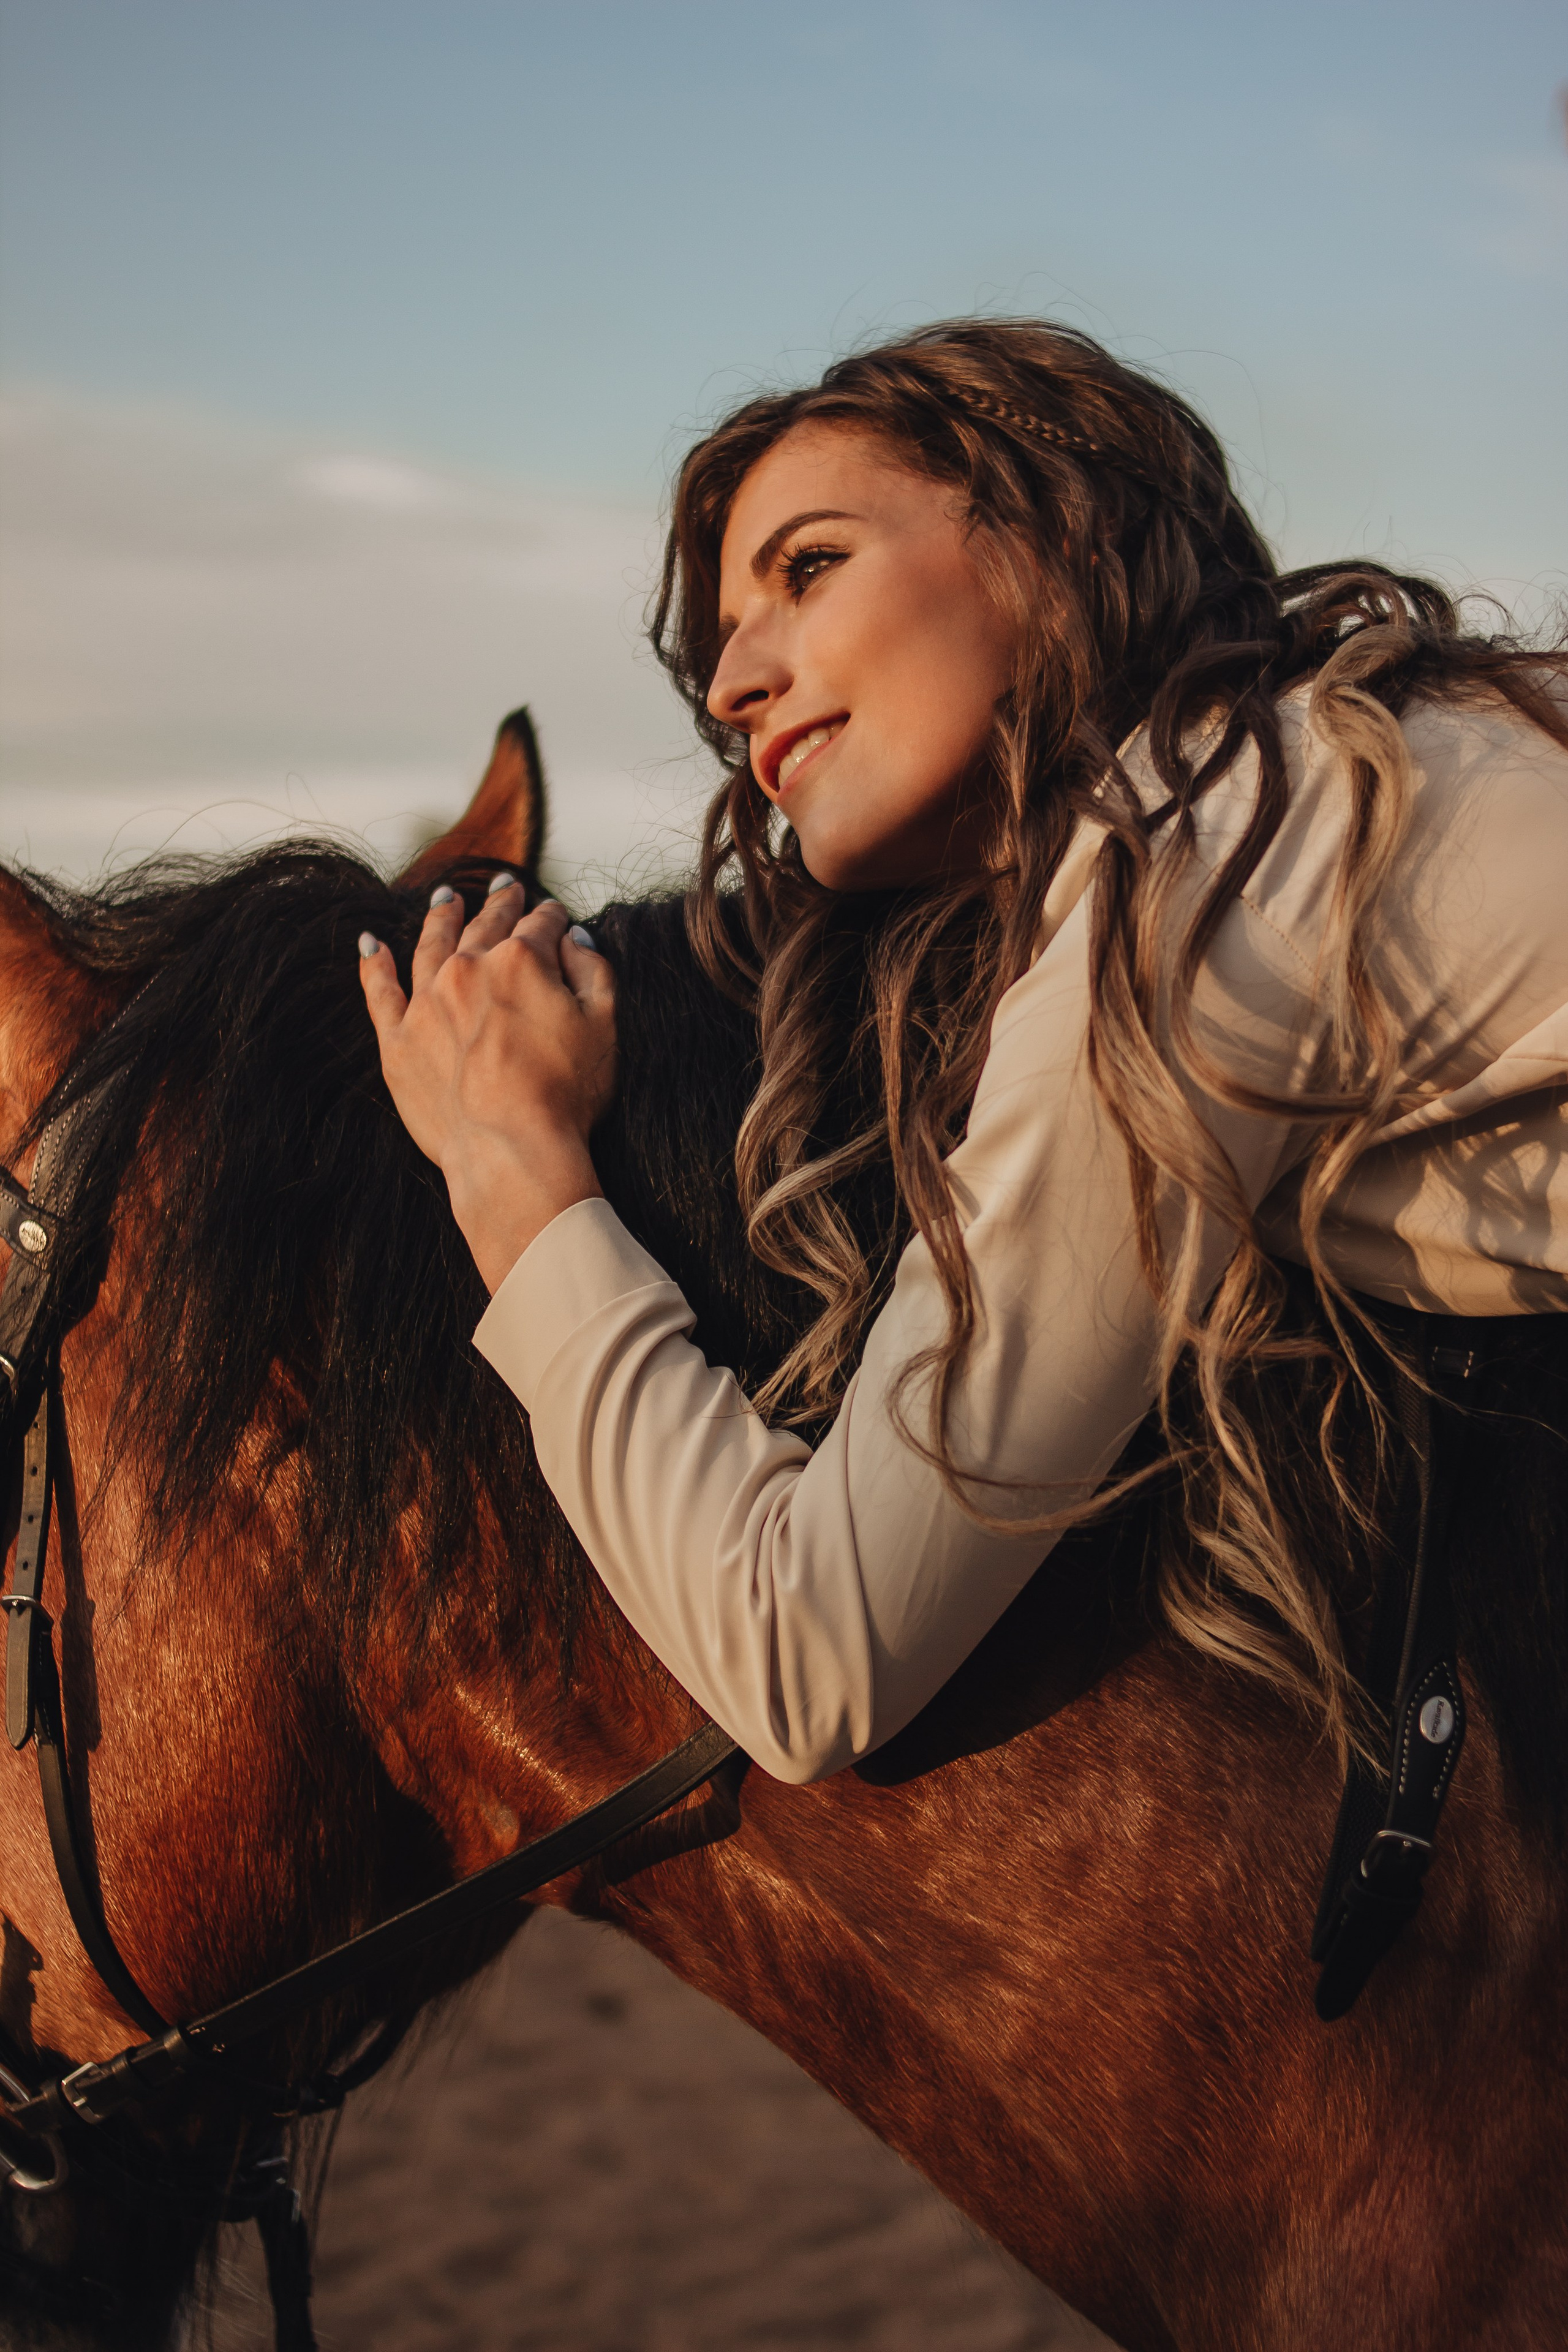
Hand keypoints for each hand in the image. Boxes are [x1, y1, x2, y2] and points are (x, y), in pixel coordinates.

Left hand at [359, 879, 616, 1291]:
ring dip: (440, 918)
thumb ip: (592, 970)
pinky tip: (370, 944)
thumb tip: (574, 938)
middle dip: (499, 903)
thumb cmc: (565, 1096)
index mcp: (521, 960)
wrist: (510, 1153)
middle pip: (485, 925)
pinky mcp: (398, 1041)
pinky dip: (373, 964)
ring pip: (431, 945)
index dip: (551, 918)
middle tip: (504, 885)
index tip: (554, 916)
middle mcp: (468, 970)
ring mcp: (427, 1003)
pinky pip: (380, 992)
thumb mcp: (604, 1026)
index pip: (540, 925)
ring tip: (445, 899)